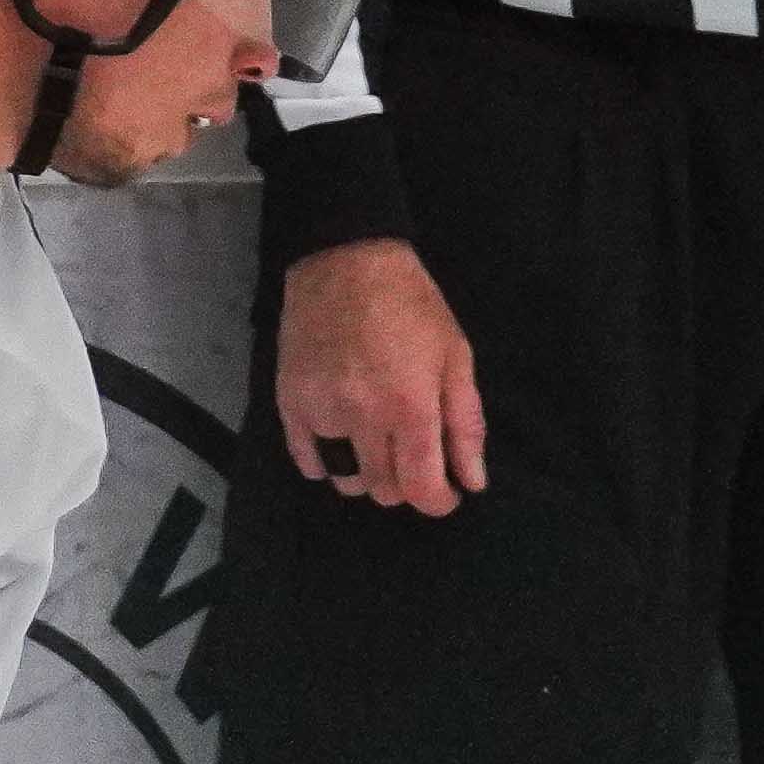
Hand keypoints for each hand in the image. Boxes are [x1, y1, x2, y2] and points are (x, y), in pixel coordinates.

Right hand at [274, 237, 481, 513]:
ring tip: (376, 443)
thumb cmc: (411, 306)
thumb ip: (465, 423)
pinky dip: (327, 461)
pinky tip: (341, 436)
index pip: (421, 488)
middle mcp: (362, 418)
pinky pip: (308, 462)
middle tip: (414, 453)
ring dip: (367, 474)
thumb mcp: (455, 356)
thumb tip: (472, 481)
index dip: (438, 502)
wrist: (345, 262)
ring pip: (346, 481)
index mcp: (410, 407)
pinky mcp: (291, 406)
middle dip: (407, 483)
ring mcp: (321, 414)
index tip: (446, 493)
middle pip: (384, 490)